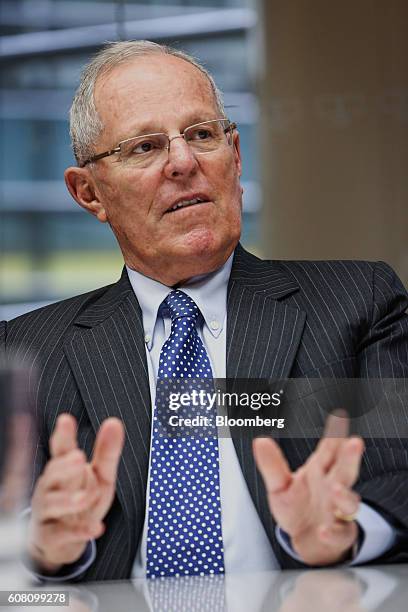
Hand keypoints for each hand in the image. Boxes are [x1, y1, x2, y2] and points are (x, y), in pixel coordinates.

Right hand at [27, 413, 124, 572]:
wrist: (63, 541)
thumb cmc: (81, 501)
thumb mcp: (100, 476)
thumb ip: (107, 451)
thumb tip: (115, 422)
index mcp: (63, 468)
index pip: (61, 449)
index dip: (63, 435)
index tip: (66, 420)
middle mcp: (50, 487)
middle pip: (53, 474)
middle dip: (64, 466)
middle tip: (79, 457)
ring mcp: (47, 512)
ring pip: (53, 503)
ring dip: (69, 500)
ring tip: (86, 497)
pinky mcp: (50, 536)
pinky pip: (61, 533)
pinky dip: (79, 531)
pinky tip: (96, 528)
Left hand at [253, 412, 364, 565]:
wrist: (306, 541)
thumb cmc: (297, 508)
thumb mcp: (279, 485)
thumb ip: (271, 464)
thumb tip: (260, 441)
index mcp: (320, 471)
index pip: (329, 450)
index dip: (334, 435)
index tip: (340, 418)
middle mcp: (333, 488)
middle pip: (345, 470)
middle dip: (350, 457)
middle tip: (354, 443)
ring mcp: (339, 511)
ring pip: (349, 502)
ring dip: (345, 495)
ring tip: (336, 488)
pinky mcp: (340, 534)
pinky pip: (340, 533)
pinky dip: (333, 532)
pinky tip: (324, 529)